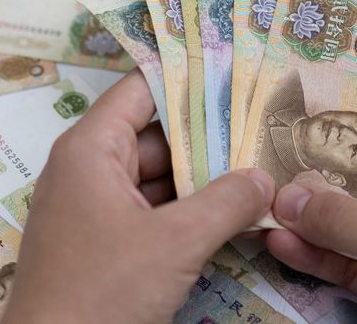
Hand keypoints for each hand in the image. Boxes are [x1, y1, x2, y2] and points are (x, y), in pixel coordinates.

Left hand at [3, 69, 273, 323]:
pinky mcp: (106, 240)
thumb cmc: (104, 290)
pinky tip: (232, 209)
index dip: (186, 76)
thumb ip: (227, 203)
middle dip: (209, 133)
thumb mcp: (175, 243)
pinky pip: (154, 208)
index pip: (141, 90)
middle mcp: (90, 168)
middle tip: (262, 124)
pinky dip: (189, 208)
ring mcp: (97, 206)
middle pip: (156, 133)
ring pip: (159, 175)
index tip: (233, 67)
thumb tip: (265, 179)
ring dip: (204, 176)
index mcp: (91, 148)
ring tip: (258, 164)